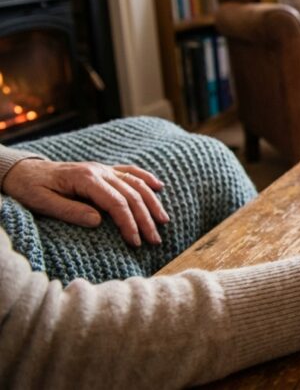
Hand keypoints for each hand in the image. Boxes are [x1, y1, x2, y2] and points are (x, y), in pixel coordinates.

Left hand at [2, 158, 167, 246]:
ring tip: (163, 221)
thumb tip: (98, 221)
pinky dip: (146, 178)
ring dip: (152, 203)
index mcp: (86, 179)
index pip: (116, 203)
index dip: (129, 223)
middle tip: (155, 240)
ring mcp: (103, 169)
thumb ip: (70, 211)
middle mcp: (99, 171)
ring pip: (136, 184)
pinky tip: (159, 187)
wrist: (24, 169)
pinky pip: (130, 171)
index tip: (136, 241)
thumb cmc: (30, 188)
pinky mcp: (104, 170)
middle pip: (131, 195)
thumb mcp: (42, 202)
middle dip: (145, 219)